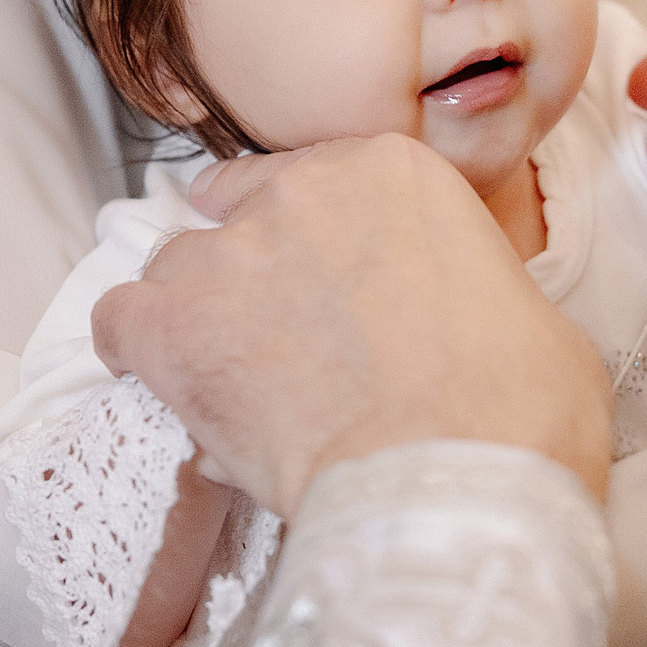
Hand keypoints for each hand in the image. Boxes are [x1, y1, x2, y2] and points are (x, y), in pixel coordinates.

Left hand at [90, 134, 613, 517]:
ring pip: (178, 268)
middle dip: (255, 273)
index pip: (317, 179)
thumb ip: (465, 287)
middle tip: (284, 345)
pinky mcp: (173, 325)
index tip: (327, 290)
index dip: (316, 241)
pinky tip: (173, 392)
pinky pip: (121, 320)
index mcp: (392, 170)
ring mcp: (229, 254)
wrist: (454, 477)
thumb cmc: (518, 406)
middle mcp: (300, 190)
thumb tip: (459, 324)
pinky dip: (138, 354)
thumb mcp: (525, 310)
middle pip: (240, 213)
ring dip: (199, 317)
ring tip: (234, 385)